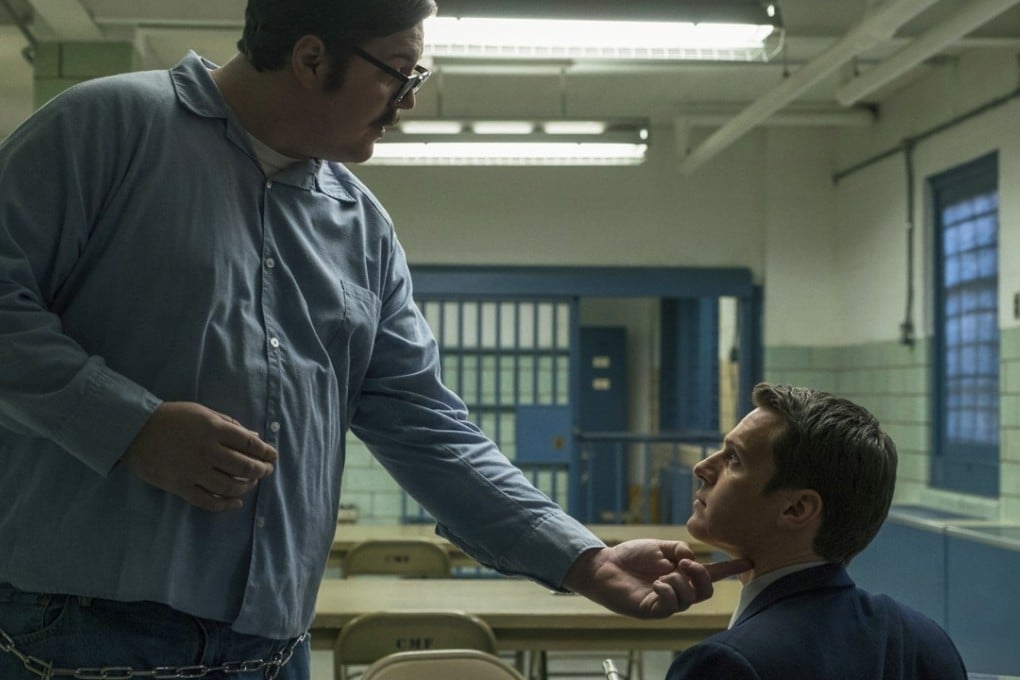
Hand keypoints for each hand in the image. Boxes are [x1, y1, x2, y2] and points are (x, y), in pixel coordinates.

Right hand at [121, 401, 277, 510]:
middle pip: (245, 467)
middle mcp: (208, 451)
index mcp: (214, 429)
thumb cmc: (172, 417)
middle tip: (266, 471)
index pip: (250, 444)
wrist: (135, 430)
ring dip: (246, 487)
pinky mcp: (181, 487)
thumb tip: (255, 436)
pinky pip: (208, 501)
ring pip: (230, 486)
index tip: (273, 456)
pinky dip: (225, 505)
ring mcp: (194, 471)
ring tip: (252, 484)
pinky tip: (236, 503)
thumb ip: (230, 425)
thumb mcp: (203, 413)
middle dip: (261, 471)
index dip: (266, 452)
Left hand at [561, 539, 751, 618]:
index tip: (749, 561)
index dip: (730, 569)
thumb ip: (678, 549)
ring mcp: (665, 602)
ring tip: (662, 574)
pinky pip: (670, 606)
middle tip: (686, 564)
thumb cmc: (629, 556)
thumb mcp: (659, 546)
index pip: (710, 573)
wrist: (603, 565)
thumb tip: (691, 559)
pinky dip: (667, 591)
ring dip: (679, 582)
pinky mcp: (652, 610)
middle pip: (705, 592)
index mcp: (681, 573)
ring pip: (689, 599)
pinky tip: (656, 584)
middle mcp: (677, 589)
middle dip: (701, 577)